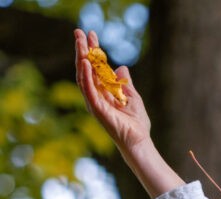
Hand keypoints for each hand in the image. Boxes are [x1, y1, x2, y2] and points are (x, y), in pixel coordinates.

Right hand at [75, 29, 150, 152]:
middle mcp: (96, 95)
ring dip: (81, 58)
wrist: (139, 141)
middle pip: (86, 69)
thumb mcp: (132, 97)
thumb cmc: (136, 124)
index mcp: (104, 91)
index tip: (91, 34)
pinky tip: (85, 63)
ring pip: (84, 77)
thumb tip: (121, 68)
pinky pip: (89, 90)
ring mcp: (94, 102)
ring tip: (80, 43)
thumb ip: (125, 83)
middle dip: (83, 50)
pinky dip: (86, 77)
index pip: (95, 67)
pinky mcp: (97, 109)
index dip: (93, 51)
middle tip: (79, 32)